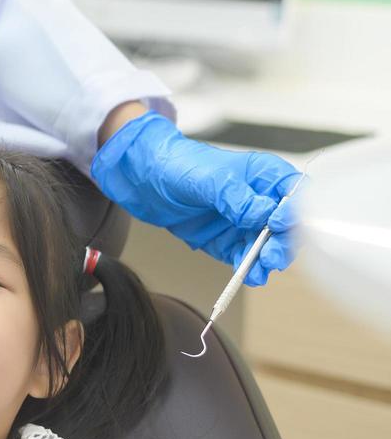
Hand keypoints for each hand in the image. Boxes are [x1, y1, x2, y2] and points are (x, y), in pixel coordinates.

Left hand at [91, 112, 300, 285]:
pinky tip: (250, 275)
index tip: (281, 224)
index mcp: (263, 175)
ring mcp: (243, 222)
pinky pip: (244, 257)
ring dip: (267, 260)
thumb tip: (264, 215)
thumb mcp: (209, 177)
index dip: (295, 211)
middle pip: (286, 226)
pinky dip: (248, 267)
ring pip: (268, 246)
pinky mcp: (227, 239)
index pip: (295, 195)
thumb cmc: (178, 163)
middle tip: (272, 256)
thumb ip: (237, 197)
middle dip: (283, 243)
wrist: (143, 176)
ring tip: (260, 270)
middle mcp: (259, 200)